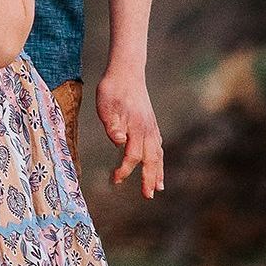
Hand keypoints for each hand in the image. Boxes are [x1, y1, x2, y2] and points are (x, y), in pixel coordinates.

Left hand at [97, 68, 163, 194]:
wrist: (127, 70)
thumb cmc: (113, 88)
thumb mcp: (105, 104)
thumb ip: (112, 125)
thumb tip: (119, 143)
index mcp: (136, 127)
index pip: (132, 157)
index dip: (124, 171)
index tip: (114, 180)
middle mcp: (147, 129)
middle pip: (151, 160)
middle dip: (150, 179)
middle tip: (148, 196)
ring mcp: (151, 126)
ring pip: (158, 153)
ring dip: (159, 171)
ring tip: (159, 187)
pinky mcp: (151, 122)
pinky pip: (158, 145)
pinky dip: (160, 158)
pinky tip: (158, 163)